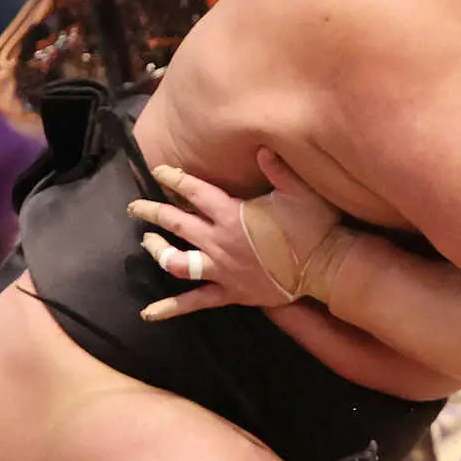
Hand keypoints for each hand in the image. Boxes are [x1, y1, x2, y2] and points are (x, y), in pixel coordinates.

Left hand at [131, 148, 344, 320]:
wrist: (324, 267)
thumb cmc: (313, 227)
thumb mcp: (299, 191)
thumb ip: (278, 169)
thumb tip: (260, 148)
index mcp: (232, 214)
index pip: (194, 191)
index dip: (174, 179)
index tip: (159, 171)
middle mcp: (219, 241)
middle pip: (176, 223)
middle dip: (152, 212)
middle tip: (136, 207)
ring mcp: (221, 269)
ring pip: (176, 261)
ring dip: (158, 250)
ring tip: (147, 242)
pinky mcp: (229, 292)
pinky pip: (194, 301)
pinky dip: (170, 308)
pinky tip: (147, 313)